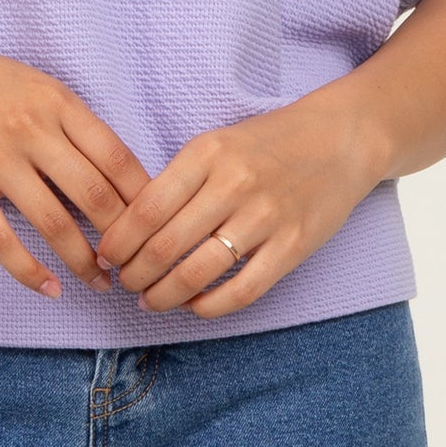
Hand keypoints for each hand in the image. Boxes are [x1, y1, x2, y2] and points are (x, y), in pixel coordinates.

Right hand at [0, 19, 153, 300]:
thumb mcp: (30, 85)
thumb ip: (66, 124)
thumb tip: (109, 176)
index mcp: (56, 101)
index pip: (117, 158)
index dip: (143, 201)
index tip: (156, 228)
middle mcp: (31, 127)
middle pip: (95, 195)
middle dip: (122, 239)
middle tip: (135, 266)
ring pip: (54, 223)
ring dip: (82, 262)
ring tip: (99, 282)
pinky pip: (0, 238)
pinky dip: (29, 271)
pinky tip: (48, 288)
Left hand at [92, 94, 385, 319]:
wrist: (340, 139)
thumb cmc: (269, 142)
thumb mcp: (218, 143)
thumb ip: (180, 179)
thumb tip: (132, 225)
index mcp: (207, 153)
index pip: (147, 207)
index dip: (119, 240)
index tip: (105, 255)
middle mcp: (234, 184)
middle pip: (166, 245)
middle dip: (134, 274)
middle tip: (122, 283)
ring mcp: (266, 217)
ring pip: (198, 272)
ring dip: (164, 295)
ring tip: (149, 300)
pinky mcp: (293, 247)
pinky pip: (242, 291)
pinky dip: (209, 306)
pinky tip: (194, 306)